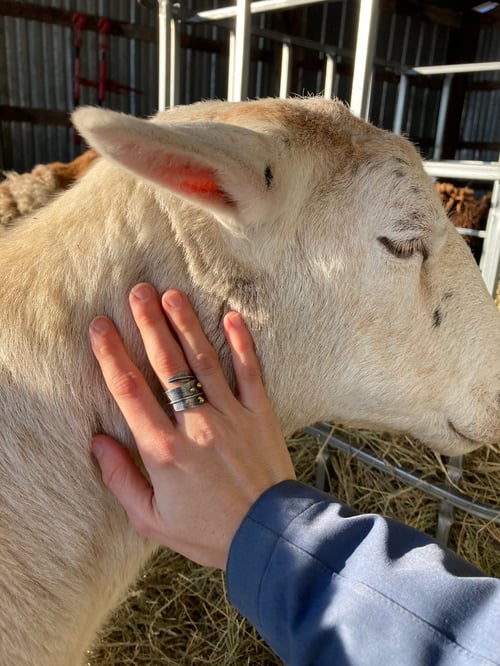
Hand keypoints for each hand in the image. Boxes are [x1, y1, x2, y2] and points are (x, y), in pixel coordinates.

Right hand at [89, 284, 295, 569]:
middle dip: (149, 325)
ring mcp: (231, 415)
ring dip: (187, 324)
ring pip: (204, 360)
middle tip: (138, 292)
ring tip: (172, 295)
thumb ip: (121, 479)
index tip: (101, 326)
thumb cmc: (208, 531)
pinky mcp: (259, 413)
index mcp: (164, 450)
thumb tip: (98, 442)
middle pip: (166, 365)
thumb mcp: (152, 518)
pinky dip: (242, 343)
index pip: (130, 391)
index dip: (112, 355)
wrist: (268, 537)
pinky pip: (249, 371)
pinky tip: (232, 317)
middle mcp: (196, 425)